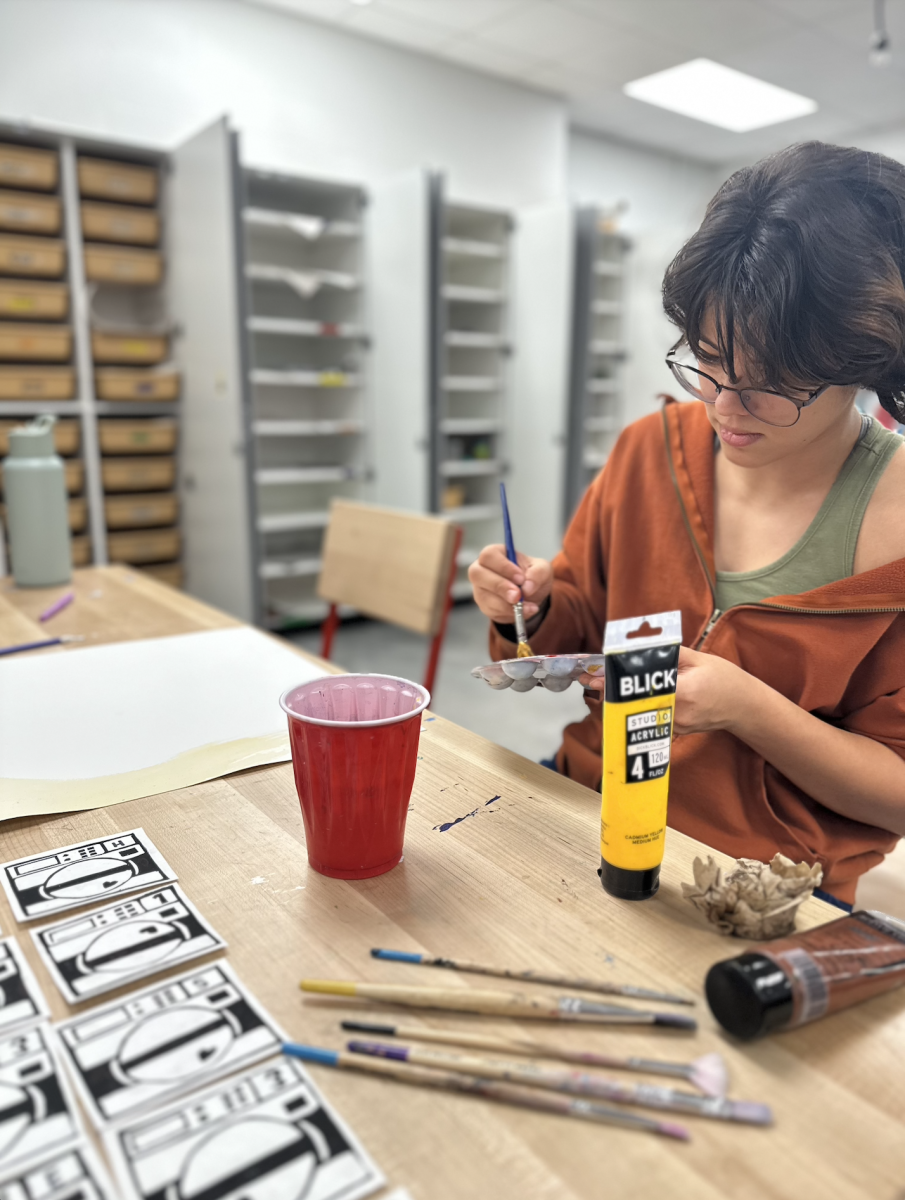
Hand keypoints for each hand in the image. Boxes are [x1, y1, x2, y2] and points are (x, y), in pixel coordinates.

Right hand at [468, 544, 552, 623]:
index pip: (489, 555)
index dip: (503, 567)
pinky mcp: (484, 604)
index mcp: (494, 554)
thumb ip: (538, 573)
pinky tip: (522, 611)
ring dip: (507, 604)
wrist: (531, 595)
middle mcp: (482, 569)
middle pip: (478, 574)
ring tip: (527, 606)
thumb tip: (527, 587)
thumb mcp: (542, 569)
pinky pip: (491, 610)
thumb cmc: (532, 575)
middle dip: (500, 586)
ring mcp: (480, 588)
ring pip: (484, 595)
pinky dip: (509, 613)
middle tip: (518, 595)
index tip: (521, 578)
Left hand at [578, 646, 755, 734]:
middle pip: (636, 705)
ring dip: (619, 703)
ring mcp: (677, 726)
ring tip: (599, 689)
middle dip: (611, 694)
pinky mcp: (676, 732)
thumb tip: (635, 647)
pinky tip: (621, 702)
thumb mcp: (696, 658)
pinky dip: (634, 713)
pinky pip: (650, 723)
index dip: (617, 684)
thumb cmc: (723, 678)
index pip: (643, 689)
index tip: (595, 678)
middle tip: (589, 682)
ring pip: (640, 716)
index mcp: (685, 692)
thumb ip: (666, 653)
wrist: (743, 705)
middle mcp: (679, 714)